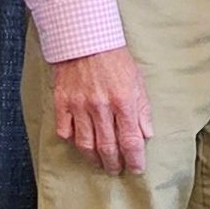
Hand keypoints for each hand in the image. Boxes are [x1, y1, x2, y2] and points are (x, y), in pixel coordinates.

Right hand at [52, 46, 153, 173]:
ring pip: (85, 144)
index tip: (136, 168)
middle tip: (116, 169)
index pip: (130, 141)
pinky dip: (72, 141)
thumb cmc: (115, 60)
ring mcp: (79, 106)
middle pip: (108, 147)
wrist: (85, 38)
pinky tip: (80, 144)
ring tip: (99, 163)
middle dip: (114, 164)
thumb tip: (147, 134)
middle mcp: (101, 107)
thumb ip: (142, 110)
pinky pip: (65, 131)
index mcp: (123, 101)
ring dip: (94, 159)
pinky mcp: (62, 102)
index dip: (134, 159)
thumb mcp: (137, 82)